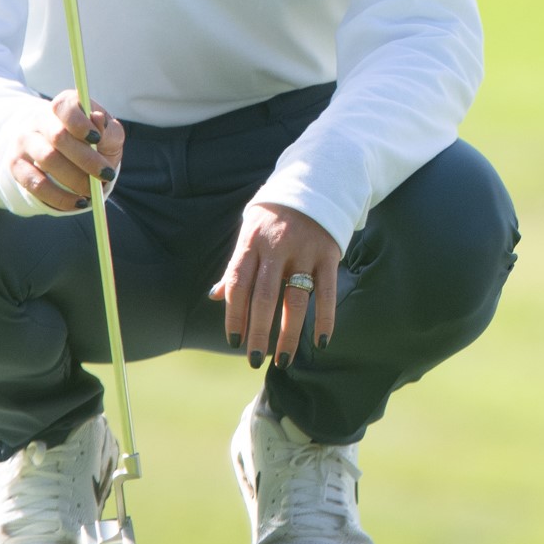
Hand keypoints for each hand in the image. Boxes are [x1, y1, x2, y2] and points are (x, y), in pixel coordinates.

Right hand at [8, 89, 122, 213]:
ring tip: (93, 191)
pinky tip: (77, 202)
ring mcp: (24, 141)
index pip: (64, 106)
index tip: (96, 139)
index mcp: (63, 105)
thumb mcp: (106, 133)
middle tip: (105, 175)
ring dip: (74, 179)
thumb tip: (98, 120)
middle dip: (85, 159)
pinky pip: (36, 184)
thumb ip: (107, 129)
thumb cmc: (91, 141)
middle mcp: (39, 119)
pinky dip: (59, 197)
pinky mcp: (16, 165)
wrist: (64, 153)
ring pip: (47, 160)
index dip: (80, 122)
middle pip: (58, 136)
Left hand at [214, 200, 343, 365]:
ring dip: (289, 334)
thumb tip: (215, 297)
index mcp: (251, 242)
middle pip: (264, 297)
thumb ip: (237, 266)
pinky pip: (327, 291)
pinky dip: (325, 319)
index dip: (234, 315)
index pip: (238, 284)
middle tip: (255, 360)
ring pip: (295, 299)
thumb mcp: (251, 234)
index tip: (235, 342)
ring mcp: (304, 250)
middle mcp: (277, 247)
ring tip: (284, 360)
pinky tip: (321, 342)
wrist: (315, 183)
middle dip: (259, 332)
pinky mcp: (329, 253)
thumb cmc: (275, 218)